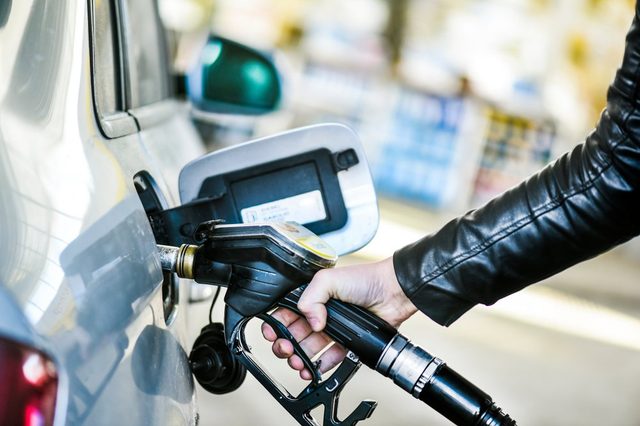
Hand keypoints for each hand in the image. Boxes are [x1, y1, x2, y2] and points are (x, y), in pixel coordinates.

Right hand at [261, 256, 417, 379]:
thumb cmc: (364, 279)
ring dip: (299, 359)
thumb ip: (310, 297)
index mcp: (311, 296)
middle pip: (293, 334)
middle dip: (285, 345)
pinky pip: (329, 358)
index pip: (285, 313)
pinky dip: (319, 366)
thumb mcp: (328, 279)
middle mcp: (319, 313)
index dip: (276, 324)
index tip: (272, 334)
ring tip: (298, 363)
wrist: (392, 291)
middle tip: (286, 349)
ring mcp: (332, 328)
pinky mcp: (346, 342)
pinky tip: (313, 369)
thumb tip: (311, 321)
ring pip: (308, 349)